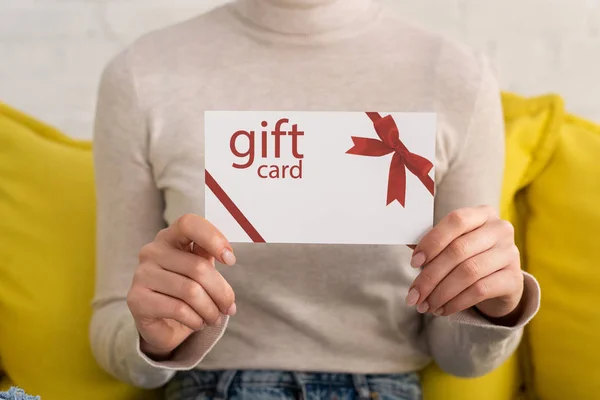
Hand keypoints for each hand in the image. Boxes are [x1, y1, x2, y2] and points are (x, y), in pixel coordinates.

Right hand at [126, 214, 236, 359]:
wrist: (161, 322)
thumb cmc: (185, 288)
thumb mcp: (200, 267)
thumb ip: (209, 255)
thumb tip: (228, 257)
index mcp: (170, 236)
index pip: (189, 224)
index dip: (213, 238)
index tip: (230, 260)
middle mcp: (152, 251)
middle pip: (198, 267)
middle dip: (221, 292)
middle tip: (229, 308)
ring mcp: (141, 274)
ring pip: (191, 291)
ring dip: (210, 310)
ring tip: (215, 318)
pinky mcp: (136, 299)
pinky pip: (178, 309)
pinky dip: (196, 320)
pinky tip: (198, 323)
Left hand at [406, 206, 523, 319]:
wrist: (499, 282)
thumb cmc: (467, 257)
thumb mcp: (451, 245)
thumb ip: (431, 243)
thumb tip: (408, 245)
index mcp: (481, 214)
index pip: (455, 221)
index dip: (432, 241)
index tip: (413, 263)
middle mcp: (500, 229)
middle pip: (458, 250)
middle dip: (430, 276)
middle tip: (413, 295)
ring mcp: (510, 254)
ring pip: (468, 272)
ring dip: (441, 292)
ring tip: (425, 306)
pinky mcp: (514, 279)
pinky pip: (480, 290)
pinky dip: (456, 302)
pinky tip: (442, 310)